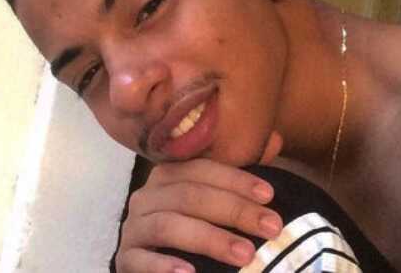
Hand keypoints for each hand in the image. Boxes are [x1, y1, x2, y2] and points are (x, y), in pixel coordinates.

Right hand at [115, 158, 282, 272]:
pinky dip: (163, 265)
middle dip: (234, 210)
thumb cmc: (190, 227)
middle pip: (190, 195)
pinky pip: (140, 259)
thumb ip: (238, 176)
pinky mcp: (125, 259)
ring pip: (169, 224)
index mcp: (168, 176)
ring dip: (210, 237)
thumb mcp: (212, 201)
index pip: (201, 170)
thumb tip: (276, 140)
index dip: (235, 180)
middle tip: (271, 227)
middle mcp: (147, 195)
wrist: (154, 261)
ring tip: (246, 254)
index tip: (269, 195)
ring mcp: (133, 227)